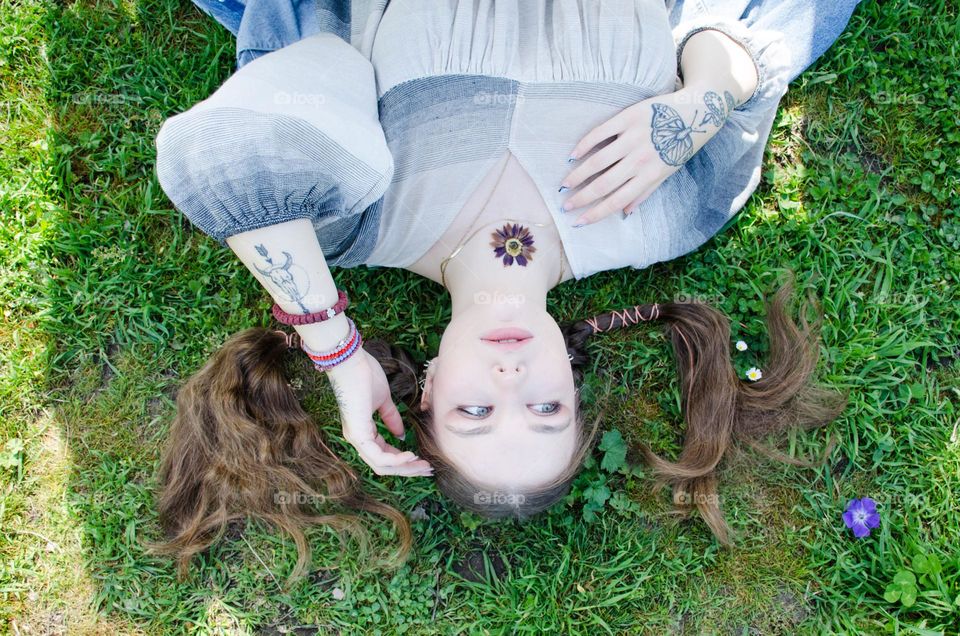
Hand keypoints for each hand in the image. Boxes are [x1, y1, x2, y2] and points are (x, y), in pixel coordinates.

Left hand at [326, 348, 433, 476]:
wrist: (350, 361)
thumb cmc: (364, 376)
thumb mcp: (384, 401)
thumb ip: (391, 418)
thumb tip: (401, 435)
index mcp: (363, 431)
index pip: (383, 455)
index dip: (404, 461)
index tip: (423, 459)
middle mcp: (358, 439)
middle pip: (384, 466)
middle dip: (408, 469)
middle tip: (428, 469)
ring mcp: (356, 438)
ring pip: (381, 466)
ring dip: (405, 468)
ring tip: (423, 465)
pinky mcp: (358, 435)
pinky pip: (378, 457)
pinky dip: (396, 460)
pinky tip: (411, 455)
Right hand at [559, 87, 731, 225]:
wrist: (698, 112)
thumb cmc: (682, 146)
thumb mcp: (668, 173)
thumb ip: (645, 193)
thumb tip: (624, 213)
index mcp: (649, 177)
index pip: (616, 201)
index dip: (595, 214)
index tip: (578, 222)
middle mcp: (640, 160)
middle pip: (603, 184)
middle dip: (581, 198)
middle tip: (565, 205)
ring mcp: (633, 138)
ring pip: (597, 161)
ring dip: (577, 175)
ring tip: (565, 184)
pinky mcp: (629, 118)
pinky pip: (600, 133)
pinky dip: (584, 145)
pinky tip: (572, 155)